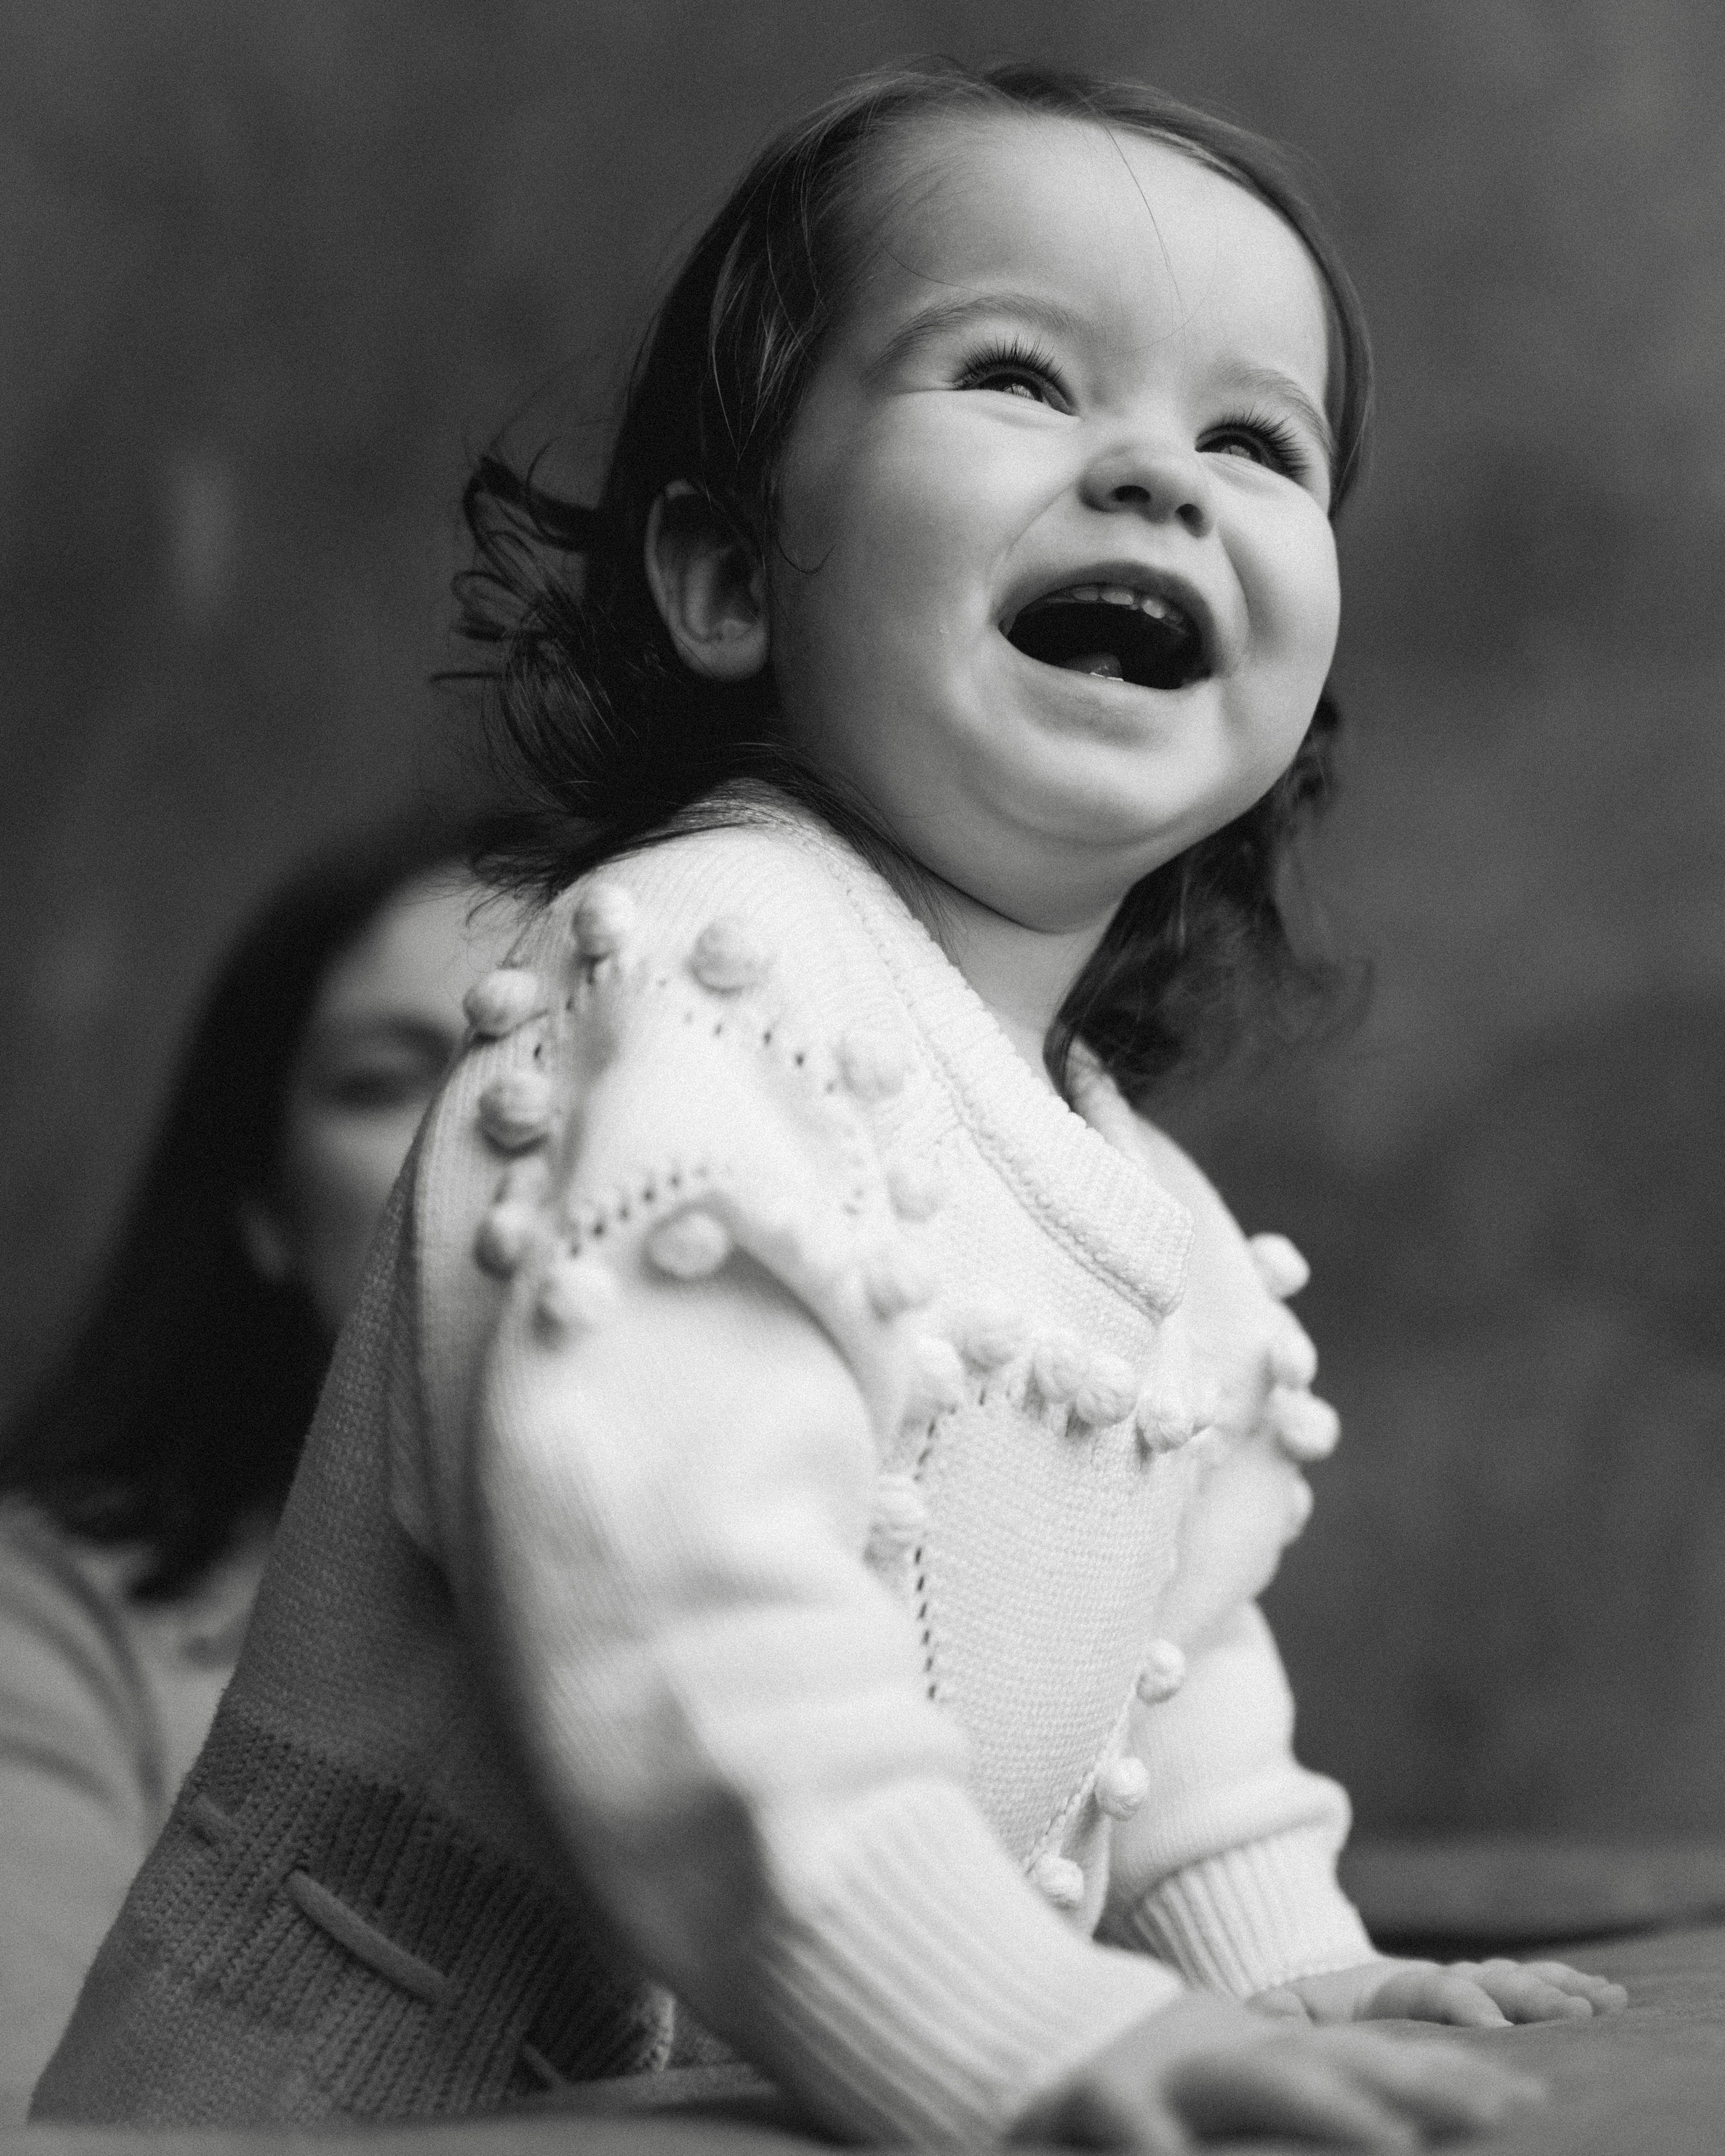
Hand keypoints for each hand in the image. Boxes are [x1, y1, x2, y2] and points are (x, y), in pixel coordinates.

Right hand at [1013, 1990, 1544, 2149]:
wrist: (1016, 2009)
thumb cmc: (1133, 2061)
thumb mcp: (1222, 2064)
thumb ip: (1293, 2081)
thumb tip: (1387, 2113)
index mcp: (1255, 2044)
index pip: (1364, 2057)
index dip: (1443, 2076)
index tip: (1526, 2097)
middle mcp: (1225, 2047)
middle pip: (1339, 2062)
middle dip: (1422, 2086)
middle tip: (1505, 2111)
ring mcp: (1165, 2065)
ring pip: (1258, 2082)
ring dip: (1328, 2112)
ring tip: (1397, 2147)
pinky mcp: (1100, 2091)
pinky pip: (1134, 2125)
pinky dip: (1158, 2149)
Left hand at [1253, 1955, 1628, 2026]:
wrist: (1315, 1989)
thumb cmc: (1301, 2017)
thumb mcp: (1282, 2015)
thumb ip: (1279, 2014)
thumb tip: (1262, 2013)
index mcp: (1388, 1987)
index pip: (1434, 1989)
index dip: (1465, 2003)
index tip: (1496, 2024)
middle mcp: (1432, 1983)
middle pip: (1488, 1981)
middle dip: (1531, 1998)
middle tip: (1574, 2014)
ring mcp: (1460, 1990)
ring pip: (1515, 1982)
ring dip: (1560, 1990)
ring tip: (1606, 1999)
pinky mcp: (1481, 2002)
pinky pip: (1526, 1990)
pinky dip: (1566, 1987)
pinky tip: (1609, 1996)